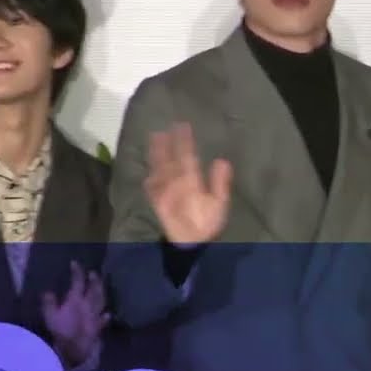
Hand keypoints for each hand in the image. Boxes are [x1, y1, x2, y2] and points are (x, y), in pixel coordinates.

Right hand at [43, 262, 110, 367]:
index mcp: (76, 300)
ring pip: (101, 300)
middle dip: (94, 279)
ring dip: (101, 292)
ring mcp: (95, 315)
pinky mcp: (98, 327)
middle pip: (94, 289)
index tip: (74, 263)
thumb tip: (47, 292)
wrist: (75, 348)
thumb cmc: (61, 331)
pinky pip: (103, 319)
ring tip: (101, 287)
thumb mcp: (50, 316)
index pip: (78, 282)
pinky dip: (105, 316)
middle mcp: (88, 305)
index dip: (77, 271)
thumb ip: (49, 303)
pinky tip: (107, 314)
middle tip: (93, 272)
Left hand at [144, 123, 232, 245]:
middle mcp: (174, 184)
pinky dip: (149, 176)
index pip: (187, 156)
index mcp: (191, 182)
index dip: (184, 140)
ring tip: (154, 138)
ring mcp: (163, 193)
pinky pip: (151, 186)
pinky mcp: (156, 202)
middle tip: (163, 128)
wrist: (189, 244)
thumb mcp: (220, 204)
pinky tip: (148, 170)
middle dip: (166, 143)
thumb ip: (219, 183)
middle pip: (169, 160)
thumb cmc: (207, 223)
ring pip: (158, 169)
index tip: (182, 126)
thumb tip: (222, 161)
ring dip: (155, 154)